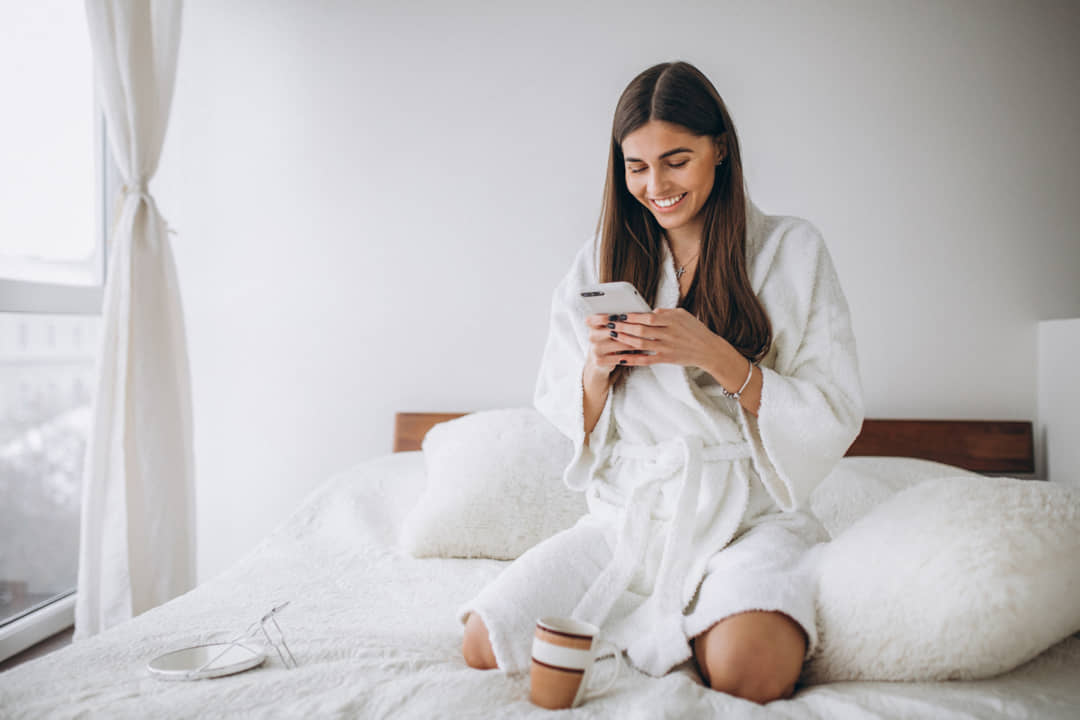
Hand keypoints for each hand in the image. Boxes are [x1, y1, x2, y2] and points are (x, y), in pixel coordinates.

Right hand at [583, 312, 641, 378]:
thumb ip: (621, 319)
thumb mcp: (611, 327)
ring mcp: (595, 349)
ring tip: (650, 339)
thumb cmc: (609, 339)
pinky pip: (621, 358)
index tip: (629, 315)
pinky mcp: (599, 361)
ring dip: (636, 342)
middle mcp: (591, 336)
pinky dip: (634, 356)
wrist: (599, 362)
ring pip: (620, 344)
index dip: (616, 316)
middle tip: (647, 327)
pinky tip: (644, 353)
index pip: (602, 316)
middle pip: (615, 330)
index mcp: (592, 323)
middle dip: (631, 329)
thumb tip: (644, 312)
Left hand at [604, 308, 722, 368]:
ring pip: (640, 344)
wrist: (709, 350)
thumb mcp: (683, 315)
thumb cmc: (695, 330)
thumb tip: (649, 312)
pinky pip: (646, 360)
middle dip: (623, 327)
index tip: (619, 314)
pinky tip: (621, 357)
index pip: (648, 317)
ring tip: (612, 335)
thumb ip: (665, 312)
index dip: (632, 316)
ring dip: (624, 340)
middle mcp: (669, 334)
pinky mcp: (666, 359)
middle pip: (641, 330)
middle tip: (609, 324)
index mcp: (673, 320)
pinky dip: (632, 359)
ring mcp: (667, 348)